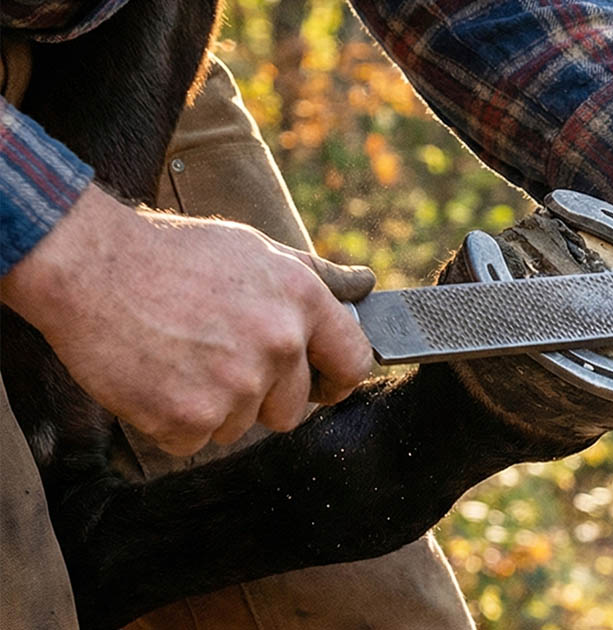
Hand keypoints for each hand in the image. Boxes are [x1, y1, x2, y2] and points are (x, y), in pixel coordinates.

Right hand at [1, 184, 375, 454]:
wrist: (87, 266)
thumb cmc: (171, 255)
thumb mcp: (254, 249)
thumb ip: (314, 276)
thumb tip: (365, 284)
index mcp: (301, 300)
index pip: (353, 361)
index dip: (337, 379)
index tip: (321, 385)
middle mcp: (278, 344)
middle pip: (293, 409)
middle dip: (262, 397)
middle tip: (217, 361)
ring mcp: (236, 384)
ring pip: (241, 427)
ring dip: (213, 407)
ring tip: (180, 358)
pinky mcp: (189, 417)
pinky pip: (194, 441)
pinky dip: (172, 422)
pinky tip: (154, 378)